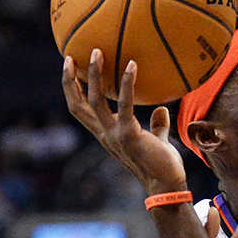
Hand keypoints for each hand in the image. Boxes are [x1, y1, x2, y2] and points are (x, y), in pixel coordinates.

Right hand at [63, 49, 186, 194]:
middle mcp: (105, 134)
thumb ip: (155, 125)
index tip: (70, 68)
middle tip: (70, 56)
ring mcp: (115, 135)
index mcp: (107, 134)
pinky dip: (126, 84)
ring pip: (95, 101)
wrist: (167, 186)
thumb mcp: (156, 141)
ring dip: (94, 76)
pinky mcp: (129, 135)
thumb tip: (161, 109)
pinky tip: (131, 66)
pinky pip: (124, 105)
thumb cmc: (162, 165)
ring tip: (97, 52)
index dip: (71, 90)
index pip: (80, 110)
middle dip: (70, 80)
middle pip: (77, 105)